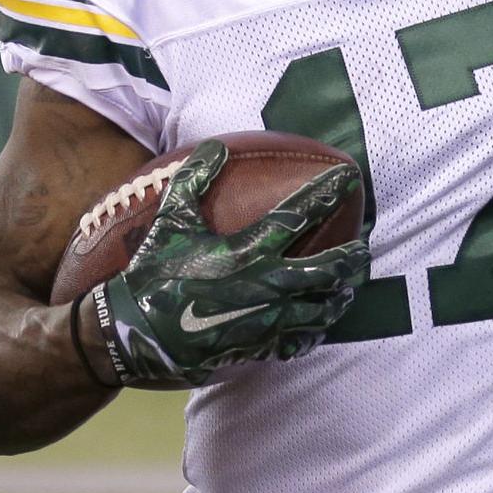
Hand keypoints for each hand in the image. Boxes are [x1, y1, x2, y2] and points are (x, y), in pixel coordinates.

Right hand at [91, 139, 369, 386]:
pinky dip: (313, 332)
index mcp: (246, 250)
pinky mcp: (255, 347)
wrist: (130, 334)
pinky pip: (296, 341)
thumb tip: (216, 145)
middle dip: (350, 258)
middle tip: (362, 248)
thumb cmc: (151, 273)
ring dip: (338, 297)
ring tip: (348, 288)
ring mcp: (263, 320)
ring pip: (320, 310)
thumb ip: (194, 181)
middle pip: (326, 270)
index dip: (326, 194)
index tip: (348, 180)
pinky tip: (317, 325)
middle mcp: (263, 284)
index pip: (298, 216)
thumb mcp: (170, 221)